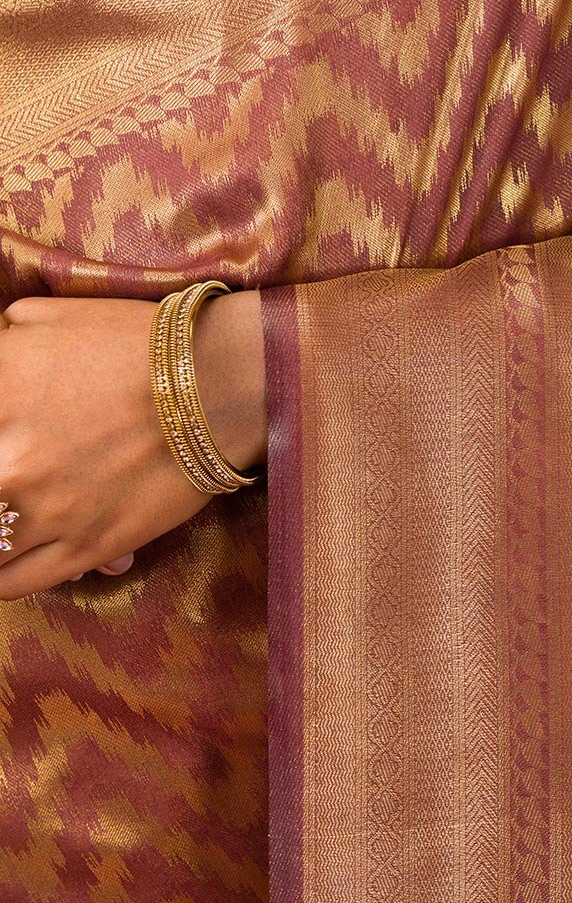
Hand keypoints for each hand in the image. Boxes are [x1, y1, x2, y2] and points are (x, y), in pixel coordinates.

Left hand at [0, 289, 265, 599]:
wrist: (219, 383)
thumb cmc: (137, 341)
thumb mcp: (51, 318)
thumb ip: (4, 340)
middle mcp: (7, 457)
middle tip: (10, 470)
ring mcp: (44, 511)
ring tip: (5, 519)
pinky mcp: (83, 549)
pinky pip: (11, 584)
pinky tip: (3, 559)